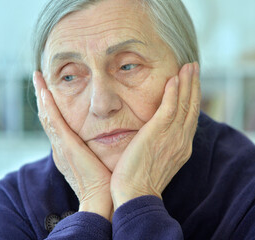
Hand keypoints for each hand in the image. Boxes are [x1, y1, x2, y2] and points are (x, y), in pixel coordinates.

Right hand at [33, 72, 112, 219]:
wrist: (103, 202)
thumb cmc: (106, 185)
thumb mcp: (99, 162)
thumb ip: (98, 148)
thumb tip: (108, 139)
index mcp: (67, 151)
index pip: (56, 122)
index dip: (51, 105)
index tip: (49, 90)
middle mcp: (59, 148)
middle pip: (47, 116)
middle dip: (42, 96)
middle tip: (38, 78)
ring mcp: (61, 148)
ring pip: (47, 116)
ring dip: (42, 96)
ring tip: (38, 78)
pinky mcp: (66, 148)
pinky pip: (54, 122)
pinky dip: (48, 106)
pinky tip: (46, 91)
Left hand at [111, 62, 200, 209]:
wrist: (135, 195)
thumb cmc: (139, 182)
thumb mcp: (156, 163)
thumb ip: (159, 147)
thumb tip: (154, 139)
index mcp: (181, 148)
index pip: (189, 119)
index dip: (191, 100)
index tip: (189, 86)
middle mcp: (181, 141)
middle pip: (191, 108)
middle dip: (194, 86)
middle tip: (194, 68)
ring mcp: (172, 136)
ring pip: (184, 104)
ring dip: (187, 83)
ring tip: (189, 66)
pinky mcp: (158, 132)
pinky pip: (170, 107)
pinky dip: (174, 92)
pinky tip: (174, 78)